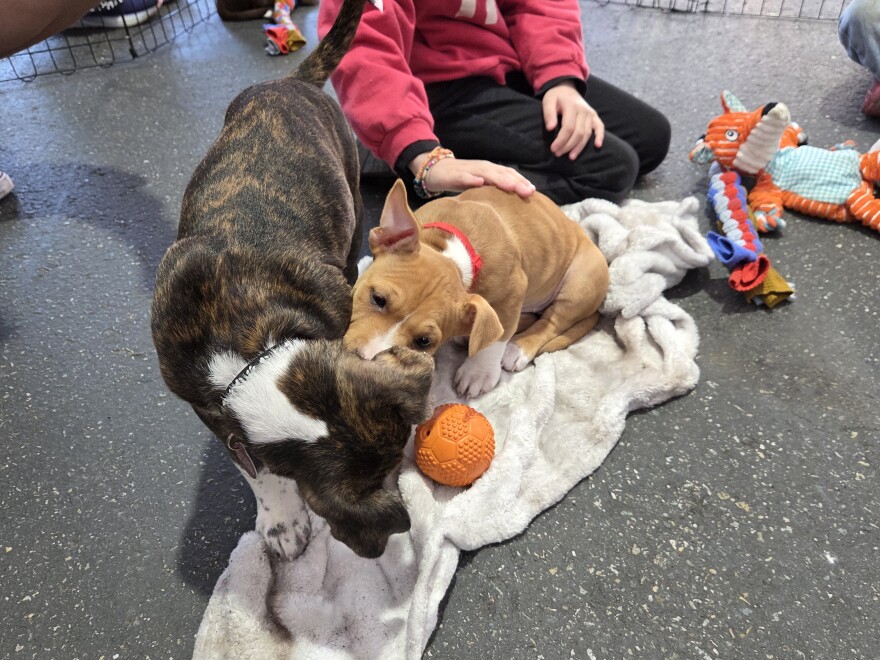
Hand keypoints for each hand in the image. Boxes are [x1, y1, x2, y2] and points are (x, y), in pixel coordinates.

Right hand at [409, 153, 535, 198]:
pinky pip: (465, 176)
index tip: (534, 192)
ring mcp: (469, 170)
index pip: (509, 174)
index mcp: (490, 170)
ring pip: (487, 174)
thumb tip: (512, 202)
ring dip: (500, 179)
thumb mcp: (481, 184)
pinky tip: (479, 182)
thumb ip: (494, 189)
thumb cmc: (462, 178)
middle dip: (516, 182)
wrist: (436, 170)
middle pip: (502, 174)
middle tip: (529, 192)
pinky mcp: (456, 175)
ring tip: (512, 187)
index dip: (521, 182)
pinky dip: (472, 179)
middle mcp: (483, 168)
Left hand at [542, 81, 603, 159]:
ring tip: (571, 156)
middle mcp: (583, 110)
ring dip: (579, 147)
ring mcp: (590, 113)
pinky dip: (600, 136)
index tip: (553, 149)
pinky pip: (600, 127)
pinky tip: (598, 146)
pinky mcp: (594, 116)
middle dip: (568, 146)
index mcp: (572, 106)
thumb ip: (548, 113)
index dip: (561, 140)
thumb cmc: (556, 97)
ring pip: (587, 134)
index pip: (568, 127)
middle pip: (578, 133)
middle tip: (557, 154)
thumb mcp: (548, 101)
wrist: (566, 88)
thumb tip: (550, 128)